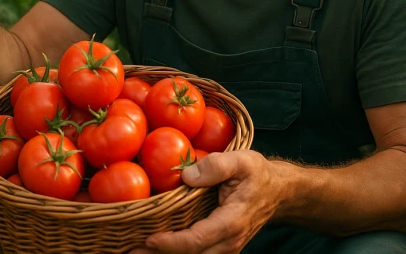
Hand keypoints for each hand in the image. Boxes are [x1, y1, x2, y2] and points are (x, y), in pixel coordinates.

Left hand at [131, 151, 284, 253]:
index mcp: (230, 223)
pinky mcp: (218, 247)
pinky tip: (152, 245)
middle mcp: (226, 243)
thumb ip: (216, 166)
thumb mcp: (242, 161)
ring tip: (132, 249)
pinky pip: (195, 253)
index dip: (171, 243)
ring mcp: (223, 248)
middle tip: (128, 248)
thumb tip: (186, 176)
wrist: (278, 192)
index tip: (148, 239)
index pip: (196, 240)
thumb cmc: (258, 175)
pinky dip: (174, 250)